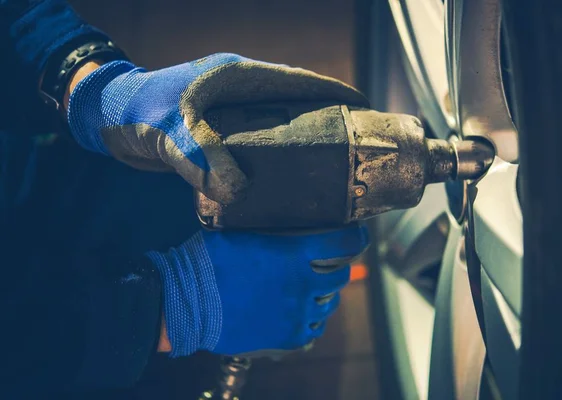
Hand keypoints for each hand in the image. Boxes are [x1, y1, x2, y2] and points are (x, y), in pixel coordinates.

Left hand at [66, 53, 368, 203]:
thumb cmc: (138, 111)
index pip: (301, 82)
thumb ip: (203, 158)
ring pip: (279, 126)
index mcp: (241, 77)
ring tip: (327, 171)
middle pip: (298, 105)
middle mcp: (242, 91)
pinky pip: (258, 143)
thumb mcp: (172, 131)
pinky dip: (275, 159)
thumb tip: (238, 193)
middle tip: (352, 151)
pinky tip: (284, 182)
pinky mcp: (219, 132)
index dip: (335, 95)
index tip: (363, 112)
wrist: (105, 117)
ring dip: (301, 144)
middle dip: (327, 123)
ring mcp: (232, 111)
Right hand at [146, 224, 368, 356]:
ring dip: (324, 294)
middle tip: (327, 263)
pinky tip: (301, 313)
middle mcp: (304, 285)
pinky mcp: (287, 337)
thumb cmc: (208, 262)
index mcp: (294, 254)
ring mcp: (297, 313)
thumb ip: (265, 231)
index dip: (356, 237)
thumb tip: (270, 217)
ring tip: (312, 290)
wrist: (186, 304)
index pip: (343, 242)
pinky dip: (311, 319)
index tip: (358, 234)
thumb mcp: (238, 234)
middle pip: (340, 276)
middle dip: (337, 266)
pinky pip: (313, 329)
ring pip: (328, 304)